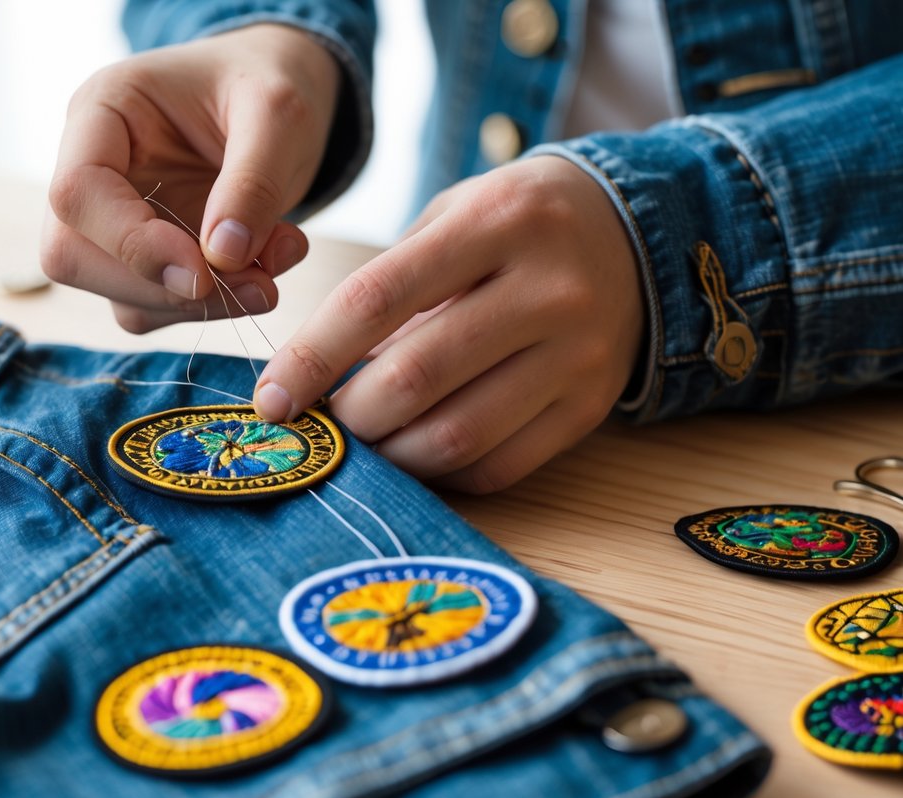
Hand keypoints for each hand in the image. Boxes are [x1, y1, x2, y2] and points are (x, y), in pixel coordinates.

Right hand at [40, 24, 339, 332]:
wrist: (279, 101)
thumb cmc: (269, 84)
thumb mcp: (280, 113)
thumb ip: (254, 182)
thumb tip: (222, 258)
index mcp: (102, 111)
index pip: (75, 192)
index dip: (132, 244)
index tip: (205, 272)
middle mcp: (92, 169)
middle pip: (73, 257)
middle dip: (164, 289)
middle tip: (259, 285)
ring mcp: (112, 220)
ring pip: (119, 295)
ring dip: (198, 306)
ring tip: (274, 270)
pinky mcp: (144, 258)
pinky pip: (158, 308)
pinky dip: (214, 308)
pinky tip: (265, 270)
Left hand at [252, 156, 644, 492]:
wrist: (637, 234)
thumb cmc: (517, 224)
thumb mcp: (456, 213)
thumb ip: (390, 280)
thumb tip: (315, 372)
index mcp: (497, 221)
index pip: (376, 298)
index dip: (311, 356)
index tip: (272, 397)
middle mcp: (547, 288)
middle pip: (415, 376)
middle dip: (347, 415)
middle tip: (320, 422)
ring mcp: (578, 353)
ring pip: (457, 433)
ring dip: (389, 453)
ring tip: (363, 441)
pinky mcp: (591, 406)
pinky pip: (500, 464)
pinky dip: (441, 471)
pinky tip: (416, 453)